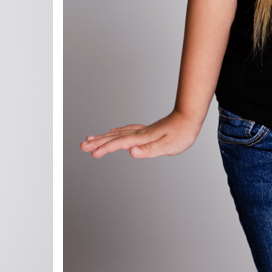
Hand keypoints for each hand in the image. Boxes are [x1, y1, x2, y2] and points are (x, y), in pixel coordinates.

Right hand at [80, 109, 202, 158]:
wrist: (190, 117)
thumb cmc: (182, 133)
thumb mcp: (168, 146)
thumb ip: (148, 150)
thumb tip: (131, 151)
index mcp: (142, 138)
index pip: (119, 144)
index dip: (105, 148)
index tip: (92, 153)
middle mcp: (139, 133)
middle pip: (114, 138)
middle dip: (97, 142)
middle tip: (82, 146)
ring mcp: (141, 131)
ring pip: (117, 134)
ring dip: (102, 137)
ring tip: (89, 140)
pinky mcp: (145, 130)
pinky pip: (125, 131)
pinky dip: (115, 133)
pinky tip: (112, 132)